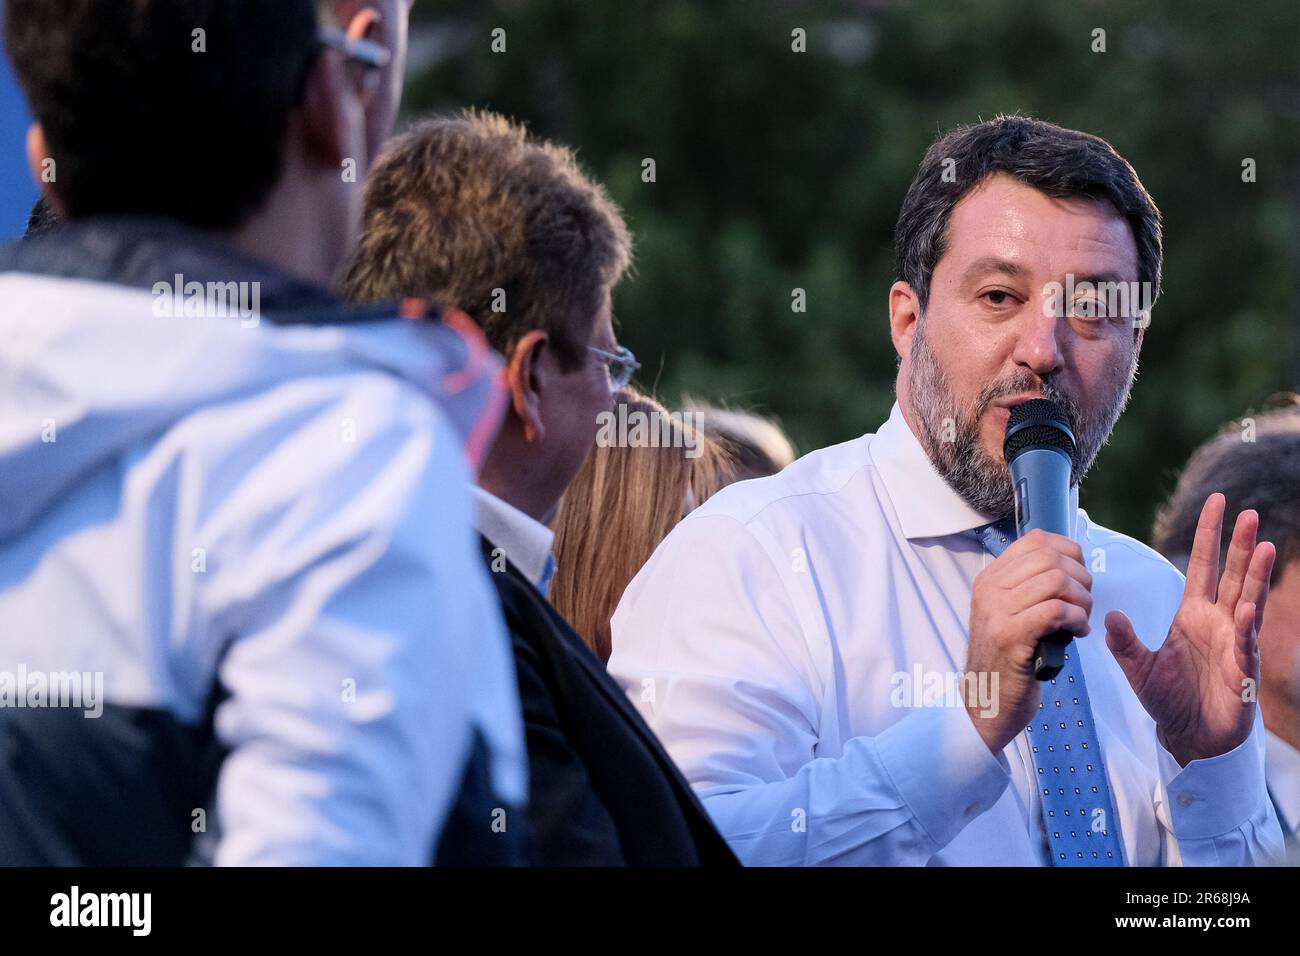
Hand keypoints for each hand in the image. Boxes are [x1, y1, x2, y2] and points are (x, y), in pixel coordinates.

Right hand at [965, 529, 1092, 754]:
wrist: (985, 703)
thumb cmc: (1008, 659)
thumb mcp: (1010, 614)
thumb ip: (1029, 588)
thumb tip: (1069, 564)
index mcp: (990, 578)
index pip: (1037, 541)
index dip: (1069, 553)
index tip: (1078, 579)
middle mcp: (990, 589)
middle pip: (1051, 558)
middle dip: (1081, 579)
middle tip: (1084, 605)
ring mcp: (997, 612)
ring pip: (1057, 582)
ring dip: (1082, 601)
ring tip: (1081, 621)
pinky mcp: (1011, 637)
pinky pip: (1057, 611)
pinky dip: (1077, 620)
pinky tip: (1077, 634)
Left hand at [1104, 493, 1274, 766]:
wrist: (1191, 736)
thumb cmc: (1170, 700)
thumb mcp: (1138, 669)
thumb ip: (1124, 643)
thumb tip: (1107, 617)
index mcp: (1192, 614)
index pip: (1202, 565)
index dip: (1208, 535)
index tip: (1216, 502)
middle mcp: (1218, 621)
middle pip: (1231, 574)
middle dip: (1238, 544)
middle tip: (1246, 512)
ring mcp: (1235, 642)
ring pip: (1248, 599)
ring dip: (1255, 574)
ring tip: (1262, 545)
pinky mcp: (1242, 669)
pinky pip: (1245, 643)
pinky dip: (1245, 626)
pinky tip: (1246, 608)